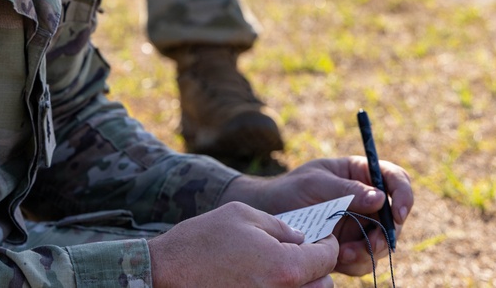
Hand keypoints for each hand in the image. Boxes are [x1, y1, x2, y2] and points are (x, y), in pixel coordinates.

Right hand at [148, 201, 338, 287]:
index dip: (328, 244)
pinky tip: (266, 277)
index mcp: (283, 266)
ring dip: (304, 282)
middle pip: (323, 285)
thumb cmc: (202, 239)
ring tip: (286, 266)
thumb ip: (280, 227)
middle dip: (318, 267)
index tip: (323, 238)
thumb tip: (300, 239)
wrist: (167, 270)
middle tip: (304, 252)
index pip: (326, 259)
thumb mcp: (243, 215)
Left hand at [217, 157, 413, 275]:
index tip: (397, 212)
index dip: (403, 194)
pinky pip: (364, 260)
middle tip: (370, 245)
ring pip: (382, 243)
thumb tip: (380, 198)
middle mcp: (366, 201)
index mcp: (360, 175)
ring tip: (342, 254)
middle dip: (385, 234)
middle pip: (394, 218)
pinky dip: (355, 263)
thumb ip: (346, 190)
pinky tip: (335, 260)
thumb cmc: (290, 190)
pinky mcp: (351, 247)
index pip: (395, 180)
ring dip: (368, 253)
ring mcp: (360, 226)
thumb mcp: (315, 184)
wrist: (268, 215)